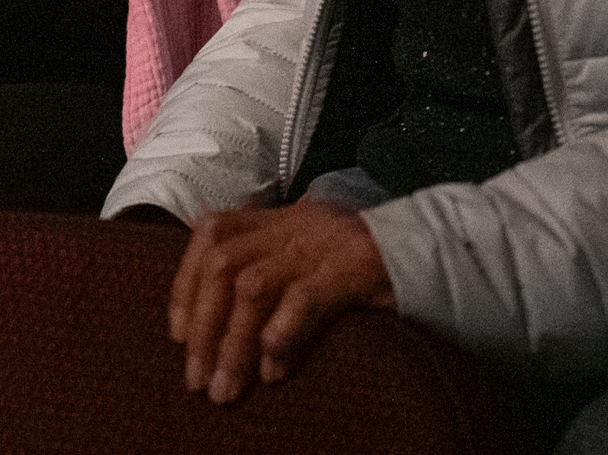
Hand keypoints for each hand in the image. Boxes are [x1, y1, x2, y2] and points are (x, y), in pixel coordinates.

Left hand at [169, 200, 394, 403]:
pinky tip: (274, 372)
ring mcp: (319, 245)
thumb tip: (217, 314)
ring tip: (227, 389)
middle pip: (223, 266)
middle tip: (197, 380)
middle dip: (203, 327)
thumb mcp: (306, 249)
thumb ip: (265, 263)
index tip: (177, 335)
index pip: (210, 235)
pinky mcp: (349, 268)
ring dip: (233, 344)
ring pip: (254, 288)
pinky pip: (303, 301)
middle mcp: (291, 226)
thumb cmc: (362, 262)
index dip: (185, 284)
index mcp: (276, 218)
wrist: (430, 248)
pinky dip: (281, 338)